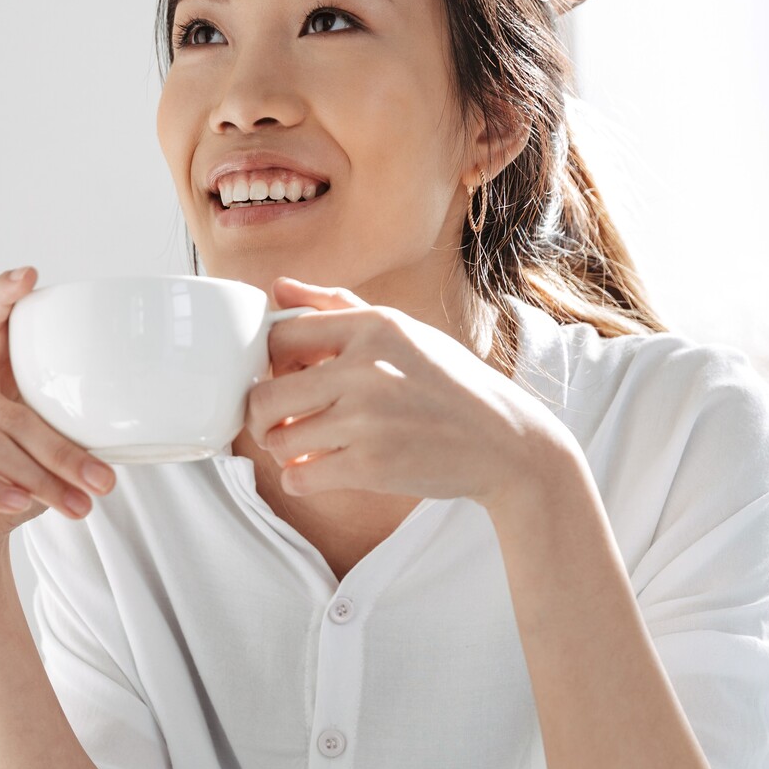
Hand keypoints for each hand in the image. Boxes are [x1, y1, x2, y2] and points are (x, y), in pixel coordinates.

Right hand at [0, 267, 116, 576]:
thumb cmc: (15, 483)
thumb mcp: (50, 452)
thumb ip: (74, 429)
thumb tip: (136, 424)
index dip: (2, 295)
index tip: (30, 276)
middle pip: (9, 412)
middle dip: (61, 451)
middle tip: (102, 482)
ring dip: (40, 480)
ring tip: (77, 507)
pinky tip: (21, 505)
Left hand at [246, 276, 569, 509]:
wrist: (505, 441)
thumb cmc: (450, 384)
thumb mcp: (402, 331)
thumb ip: (336, 305)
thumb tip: (277, 288)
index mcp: (373, 326)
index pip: (278, 339)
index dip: (270, 364)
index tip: (284, 379)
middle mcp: (366, 368)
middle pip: (265, 396)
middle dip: (263, 414)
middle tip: (281, 421)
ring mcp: (367, 420)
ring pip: (277, 441)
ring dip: (283, 450)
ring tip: (306, 447)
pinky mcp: (372, 467)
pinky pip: (299, 479)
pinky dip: (300, 480)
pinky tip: (320, 471)